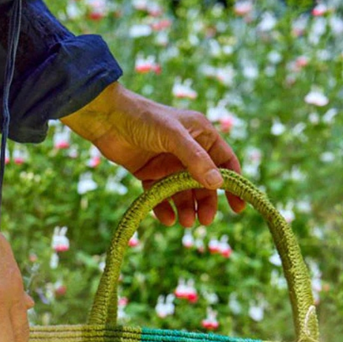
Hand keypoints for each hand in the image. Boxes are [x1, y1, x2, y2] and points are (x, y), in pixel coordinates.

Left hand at [62, 83, 243, 226]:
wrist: (105, 119)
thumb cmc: (143, 118)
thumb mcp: (173, 136)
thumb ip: (195, 159)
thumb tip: (218, 184)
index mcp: (201, 135)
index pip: (225, 162)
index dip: (234, 184)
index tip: (238, 208)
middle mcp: (188, 150)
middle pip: (205, 183)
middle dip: (206, 202)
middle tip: (204, 221)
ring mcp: (169, 163)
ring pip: (183, 192)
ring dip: (186, 208)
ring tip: (185, 222)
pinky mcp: (150, 173)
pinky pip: (161, 195)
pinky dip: (165, 208)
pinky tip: (166, 219)